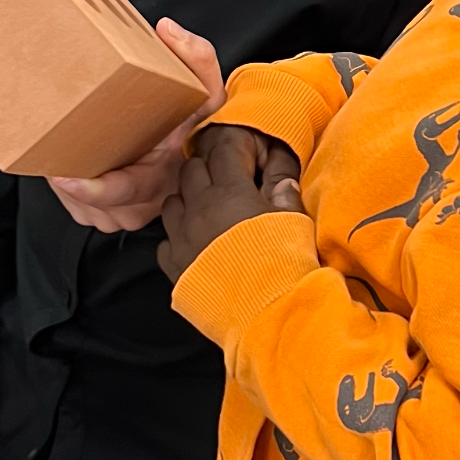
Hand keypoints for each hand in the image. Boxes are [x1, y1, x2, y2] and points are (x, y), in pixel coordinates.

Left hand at [47, 19, 223, 231]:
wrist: (188, 154)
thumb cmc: (191, 125)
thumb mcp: (204, 92)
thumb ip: (198, 59)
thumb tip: (168, 30)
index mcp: (165, 178)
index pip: (123, 193)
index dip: (92, 190)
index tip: (64, 178)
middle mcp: (144, 206)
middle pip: (90, 200)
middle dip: (68, 174)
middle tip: (53, 145)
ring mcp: (123, 216)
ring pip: (78, 203)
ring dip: (67, 177)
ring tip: (69, 146)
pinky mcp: (104, 218)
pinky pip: (75, 206)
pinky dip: (69, 185)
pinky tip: (77, 161)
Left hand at [157, 126, 304, 282]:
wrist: (265, 312)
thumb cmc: (283, 265)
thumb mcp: (293, 220)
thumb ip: (284, 191)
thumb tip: (280, 176)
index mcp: (230, 191)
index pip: (224, 149)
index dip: (235, 146)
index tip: (247, 156)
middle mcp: (199, 208)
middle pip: (191, 169)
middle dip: (208, 168)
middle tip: (227, 181)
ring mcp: (182, 236)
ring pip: (172, 201)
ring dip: (188, 199)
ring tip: (208, 212)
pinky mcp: (173, 264)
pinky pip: (165, 239)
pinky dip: (178, 237)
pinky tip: (196, 245)